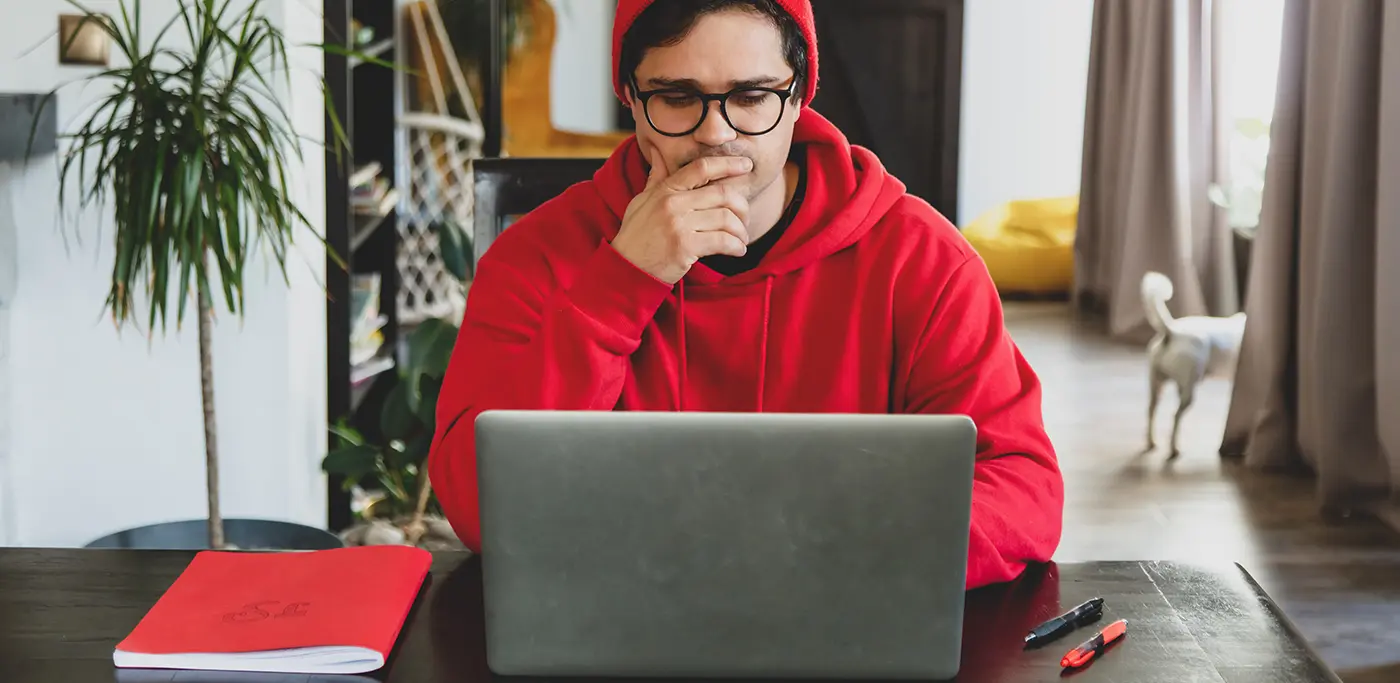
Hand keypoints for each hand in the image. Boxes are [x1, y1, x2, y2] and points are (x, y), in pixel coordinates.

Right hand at [610, 147, 751, 283]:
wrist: (625, 268)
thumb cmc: (635, 235)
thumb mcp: (641, 201)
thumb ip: (656, 178)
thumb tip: (657, 152)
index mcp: (665, 189)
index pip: (702, 168)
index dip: (728, 163)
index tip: (746, 165)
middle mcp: (672, 203)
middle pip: (722, 194)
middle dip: (742, 206)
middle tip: (745, 218)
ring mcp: (678, 224)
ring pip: (726, 219)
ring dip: (741, 231)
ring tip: (741, 239)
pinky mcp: (685, 246)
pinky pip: (722, 241)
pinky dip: (736, 246)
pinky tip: (737, 250)